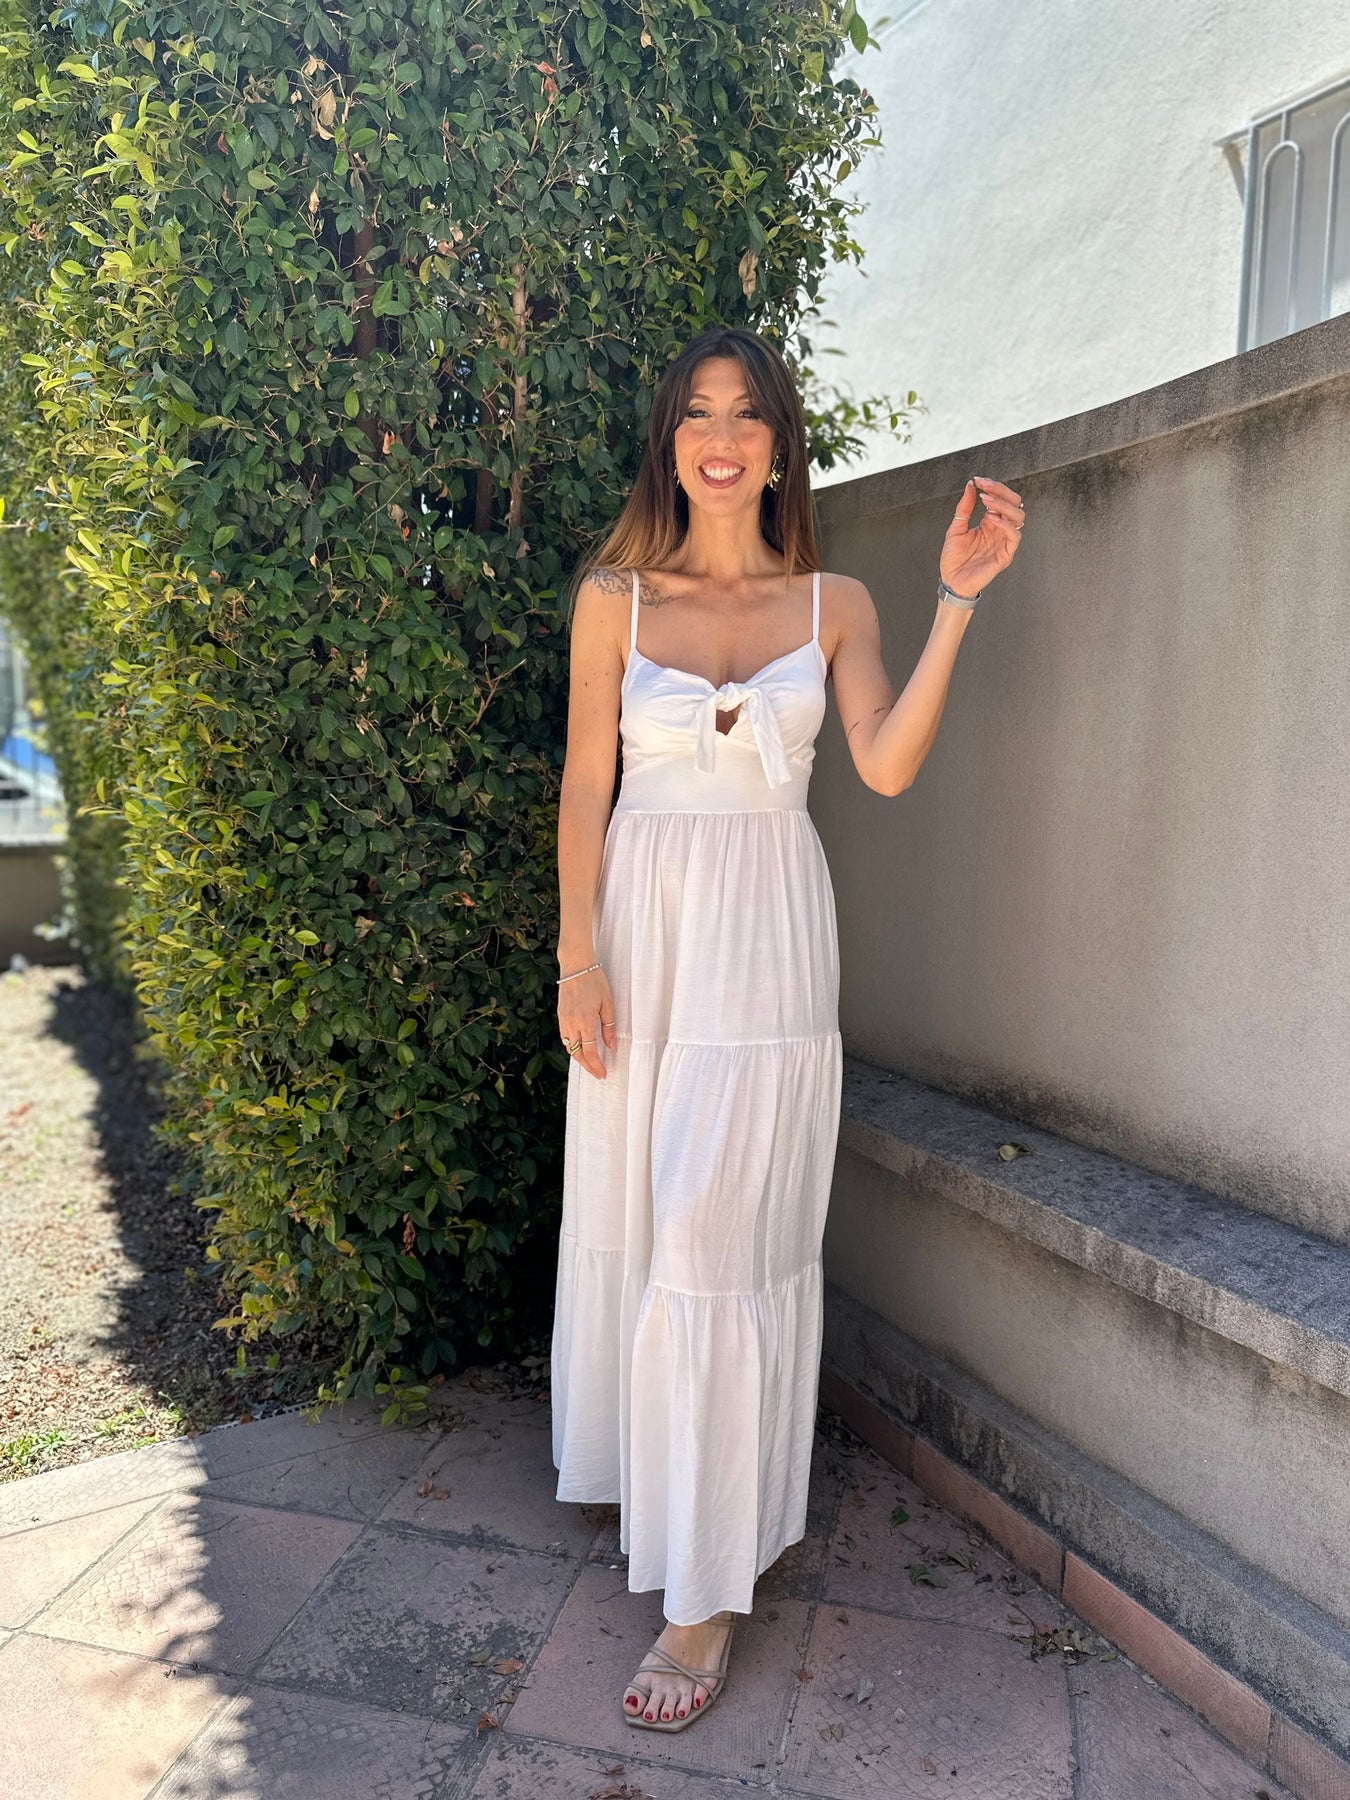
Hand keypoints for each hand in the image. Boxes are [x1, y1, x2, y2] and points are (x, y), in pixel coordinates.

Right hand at [557, 967, 616, 1080]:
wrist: (576, 965)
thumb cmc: (594, 981)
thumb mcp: (608, 1004)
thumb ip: (609, 1027)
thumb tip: (611, 1047)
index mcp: (585, 1021)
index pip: (590, 1052)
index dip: (596, 1066)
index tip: (603, 1074)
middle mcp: (571, 1024)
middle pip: (577, 1054)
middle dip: (588, 1066)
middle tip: (597, 1074)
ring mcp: (563, 1020)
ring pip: (569, 1047)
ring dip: (579, 1058)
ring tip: (591, 1063)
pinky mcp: (560, 1015)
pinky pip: (564, 1037)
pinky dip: (572, 1047)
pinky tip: (580, 1048)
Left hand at [939, 475, 1024, 598]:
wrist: (951, 582)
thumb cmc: (954, 559)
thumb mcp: (956, 528)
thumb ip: (965, 507)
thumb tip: (970, 486)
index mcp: (990, 522)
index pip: (1001, 498)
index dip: (993, 487)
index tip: (979, 480)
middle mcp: (1000, 530)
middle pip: (1014, 503)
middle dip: (1001, 491)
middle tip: (984, 487)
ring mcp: (1004, 542)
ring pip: (1018, 517)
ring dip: (1004, 505)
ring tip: (987, 502)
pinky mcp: (1006, 554)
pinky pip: (1014, 536)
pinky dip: (1006, 524)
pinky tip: (992, 519)